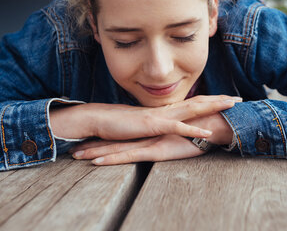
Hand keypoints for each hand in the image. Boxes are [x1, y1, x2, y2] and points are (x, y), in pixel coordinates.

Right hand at [50, 95, 238, 140]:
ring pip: (193, 109)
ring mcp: (161, 116)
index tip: (227, 99)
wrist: (99, 118)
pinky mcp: (153, 125)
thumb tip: (167, 124)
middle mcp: (166, 109)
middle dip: (219, 100)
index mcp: (166, 109)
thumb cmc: (119, 123)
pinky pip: (178, 128)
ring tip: (231, 105)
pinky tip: (209, 134)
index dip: (211, 100)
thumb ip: (157, 123)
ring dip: (213, 107)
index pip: (193, 102)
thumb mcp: (143, 124)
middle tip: (239, 98)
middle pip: (198, 101)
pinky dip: (194, 130)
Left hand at [70, 135, 204, 164]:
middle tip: (73, 152)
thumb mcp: (183, 134)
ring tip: (75, 157)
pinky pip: (129, 156)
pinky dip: (112, 159)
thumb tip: (167, 139)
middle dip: (93, 146)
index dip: (105, 141)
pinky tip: (96, 162)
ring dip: (95, 152)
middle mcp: (146, 135)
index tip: (88, 144)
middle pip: (114, 143)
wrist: (214, 123)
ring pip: (116, 150)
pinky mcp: (155, 149)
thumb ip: (173, 135)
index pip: (124, 138)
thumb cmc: (202, 129)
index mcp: (151, 132)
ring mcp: (148, 141)